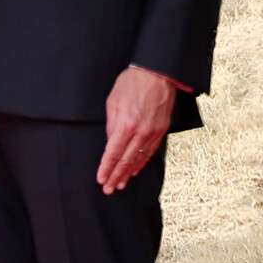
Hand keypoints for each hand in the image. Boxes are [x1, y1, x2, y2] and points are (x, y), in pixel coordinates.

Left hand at [97, 65, 175, 193]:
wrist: (157, 74)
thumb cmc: (132, 84)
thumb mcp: (112, 102)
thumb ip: (111, 125)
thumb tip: (110, 142)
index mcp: (125, 124)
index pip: (113, 153)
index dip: (106, 168)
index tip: (101, 179)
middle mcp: (140, 132)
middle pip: (125, 160)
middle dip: (116, 176)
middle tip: (109, 188)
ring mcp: (152, 132)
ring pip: (139, 158)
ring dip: (128, 173)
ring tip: (120, 184)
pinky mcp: (161, 130)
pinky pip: (151, 151)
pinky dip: (142, 162)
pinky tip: (135, 169)